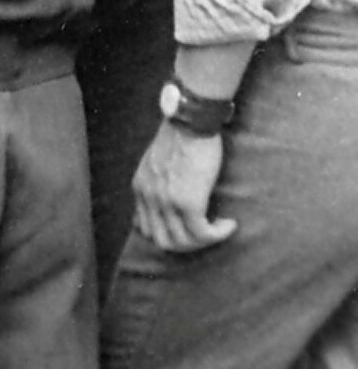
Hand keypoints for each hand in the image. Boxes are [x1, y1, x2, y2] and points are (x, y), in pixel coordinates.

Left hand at [132, 122, 235, 254]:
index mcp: (140, 188)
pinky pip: (203, 234)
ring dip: (205, 242)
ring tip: (219, 228)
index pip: (145, 229)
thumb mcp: (157, 162)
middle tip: (206, 236)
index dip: (168, 236)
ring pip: (183, 242)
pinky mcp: (188, 202)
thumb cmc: (180, 137)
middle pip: (163, 241)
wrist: (190, 123)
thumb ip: (157, 182)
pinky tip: (229, 224)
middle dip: (187, 245)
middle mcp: (149, 198)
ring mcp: (167, 202)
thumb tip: (168, 199)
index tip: (187, 231)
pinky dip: (218, 234)